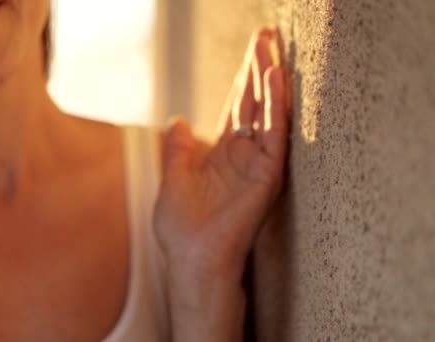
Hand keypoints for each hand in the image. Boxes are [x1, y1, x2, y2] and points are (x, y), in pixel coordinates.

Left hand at [154, 28, 290, 340]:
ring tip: (272, 47)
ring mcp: (258, 164)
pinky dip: (276, 107)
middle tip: (266, 36)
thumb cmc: (181, 227)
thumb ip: (178, 149)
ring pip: (268, 114)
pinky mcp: (267, 176)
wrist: (191, 258)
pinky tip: (276, 80)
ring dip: (270, 80)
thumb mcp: (173, 178)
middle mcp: (244, 155)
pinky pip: (274, 135)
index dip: (242, 80)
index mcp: (223, 154)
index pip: (237, 108)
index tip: (252, 51)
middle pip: (254, 104)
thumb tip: (177, 121)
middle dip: (259, 69)